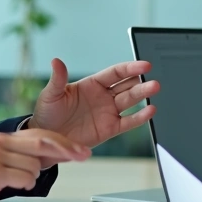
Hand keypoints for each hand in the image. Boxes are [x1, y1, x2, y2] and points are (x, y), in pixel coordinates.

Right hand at [0, 128, 89, 201]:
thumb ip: (20, 156)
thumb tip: (50, 157)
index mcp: (3, 138)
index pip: (41, 134)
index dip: (65, 142)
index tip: (83, 150)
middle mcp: (1, 142)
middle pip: (44, 141)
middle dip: (68, 149)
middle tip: (84, 155)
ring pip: (35, 165)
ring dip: (32, 177)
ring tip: (13, 183)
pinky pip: (24, 178)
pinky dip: (24, 184)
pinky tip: (12, 186)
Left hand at [29, 58, 158, 149]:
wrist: (48, 140)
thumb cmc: (47, 114)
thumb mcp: (51, 94)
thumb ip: (58, 78)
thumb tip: (56, 61)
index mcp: (92, 84)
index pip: (115, 73)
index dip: (130, 68)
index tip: (144, 65)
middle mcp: (103, 96)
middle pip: (127, 85)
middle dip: (140, 81)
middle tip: (152, 79)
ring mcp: (108, 112)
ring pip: (130, 101)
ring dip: (143, 95)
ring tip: (154, 88)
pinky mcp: (110, 128)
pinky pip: (128, 122)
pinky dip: (140, 117)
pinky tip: (150, 111)